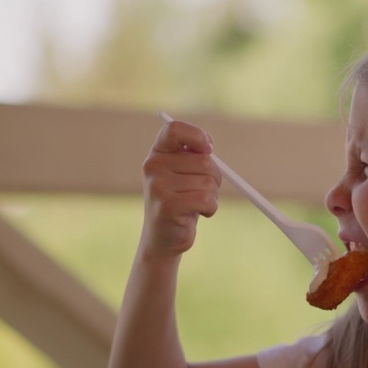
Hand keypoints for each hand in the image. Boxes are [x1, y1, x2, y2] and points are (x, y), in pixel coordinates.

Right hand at [140, 120, 219, 256]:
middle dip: (214, 177)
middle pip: (204, 161)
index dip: (197, 136)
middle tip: (203, 190)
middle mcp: (153, 166)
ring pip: (209, 182)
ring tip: (196, 205)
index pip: (174, 129)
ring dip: (212, 196)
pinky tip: (199, 213)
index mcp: (158, 153)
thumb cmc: (180, 200)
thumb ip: (194, 156)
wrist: (163, 238)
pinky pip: (206, 199)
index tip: (208, 149)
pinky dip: (211, 208)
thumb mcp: (185, 173)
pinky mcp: (167, 206)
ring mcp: (158, 186)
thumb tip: (208, 146)